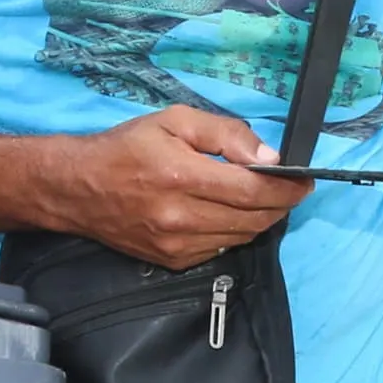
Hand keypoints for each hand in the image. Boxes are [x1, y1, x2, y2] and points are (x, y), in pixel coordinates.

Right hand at [41, 104, 297, 268]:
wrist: (77, 189)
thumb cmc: (126, 147)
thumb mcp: (173, 121)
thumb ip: (225, 134)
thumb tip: (269, 157)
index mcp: (182, 177)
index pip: (253, 190)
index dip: (287, 188)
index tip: (305, 181)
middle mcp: (181, 217)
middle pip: (254, 218)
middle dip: (280, 204)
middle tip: (291, 189)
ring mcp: (177, 245)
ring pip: (242, 237)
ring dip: (260, 219)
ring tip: (262, 198)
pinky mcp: (172, 261)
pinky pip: (221, 248)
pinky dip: (234, 231)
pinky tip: (229, 213)